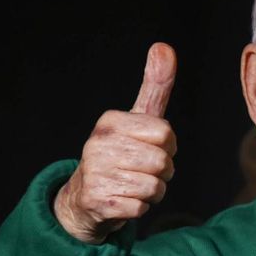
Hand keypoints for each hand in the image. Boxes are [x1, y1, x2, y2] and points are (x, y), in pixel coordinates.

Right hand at [54, 43, 177, 243]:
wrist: (87, 198)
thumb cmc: (122, 154)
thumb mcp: (138, 119)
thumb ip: (155, 86)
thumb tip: (164, 47)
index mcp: (111, 121)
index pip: (166, 134)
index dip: (168, 146)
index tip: (149, 147)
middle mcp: (98, 144)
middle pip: (163, 161)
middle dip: (163, 171)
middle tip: (141, 170)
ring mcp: (96, 173)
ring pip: (155, 186)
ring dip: (153, 191)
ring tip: (132, 185)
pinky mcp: (98, 202)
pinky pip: (142, 207)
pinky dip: (140, 208)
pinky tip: (123, 200)